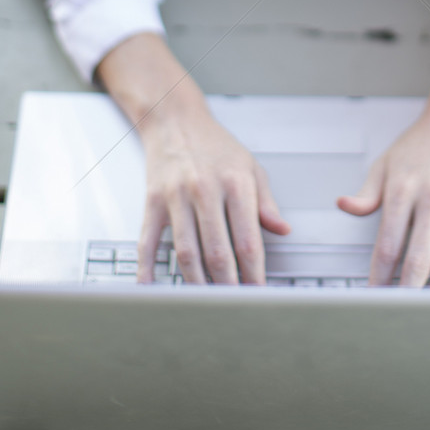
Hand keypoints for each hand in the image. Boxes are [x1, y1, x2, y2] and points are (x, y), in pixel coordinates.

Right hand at [96, 33, 289, 283]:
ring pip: (186, 253)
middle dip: (228, 287)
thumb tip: (281, 230)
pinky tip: (152, 289)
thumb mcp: (251, 167)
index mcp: (235, 183)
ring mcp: (176, 197)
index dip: (254, 272)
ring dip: (197, 285)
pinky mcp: (152, 202)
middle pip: (217, 252)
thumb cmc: (216, 146)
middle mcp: (205, 190)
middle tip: (236, 310)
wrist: (175, 119)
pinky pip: (148, 242)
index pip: (248, 239)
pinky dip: (149, 269)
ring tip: (207, 305)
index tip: (260, 293)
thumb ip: (266, 202)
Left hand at [337, 49, 429, 288]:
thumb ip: (366, 194)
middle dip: (407, 291)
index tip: (372, 296)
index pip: (388, 244)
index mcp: (404, 190)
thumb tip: (344, 207)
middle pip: (419, 256)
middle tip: (400, 314)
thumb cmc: (420, 146)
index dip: (378, 275)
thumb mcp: (385, 164)